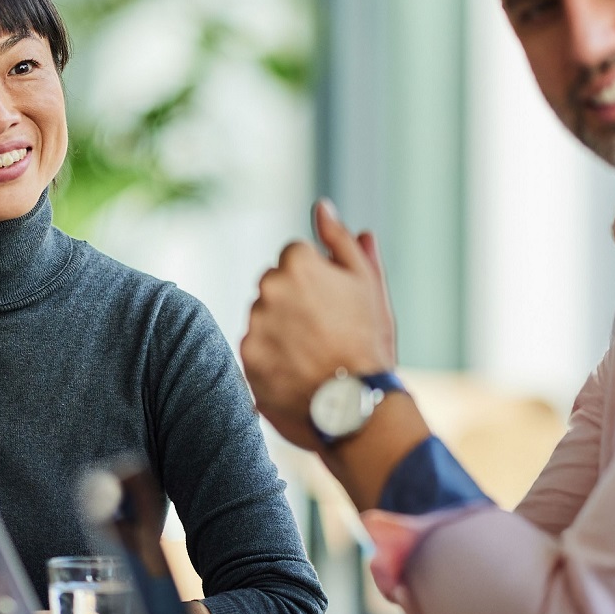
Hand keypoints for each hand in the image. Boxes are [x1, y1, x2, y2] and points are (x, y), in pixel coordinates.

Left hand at [240, 200, 398, 448]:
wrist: (358, 405)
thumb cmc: (369, 341)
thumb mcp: (366, 284)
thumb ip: (339, 240)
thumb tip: (321, 207)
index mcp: (296, 263)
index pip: (294, 259)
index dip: (318, 282)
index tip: (333, 306)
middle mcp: (268, 288)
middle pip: (275, 286)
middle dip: (294, 302)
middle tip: (325, 332)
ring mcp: (254, 324)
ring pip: (264, 318)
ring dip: (282, 330)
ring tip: (313, 355)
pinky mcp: (245, 357)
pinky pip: (256, 349)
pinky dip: (272, 358)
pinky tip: (299, 371)